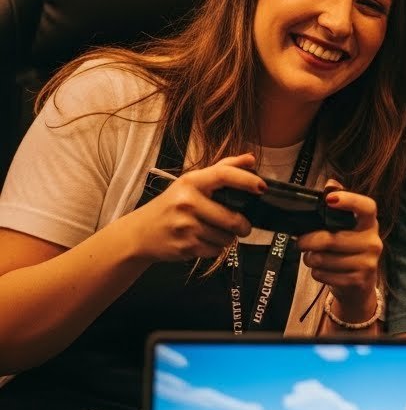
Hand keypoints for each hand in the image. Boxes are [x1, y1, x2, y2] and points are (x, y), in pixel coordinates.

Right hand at [129, 154, 265, 263]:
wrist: (140, 233)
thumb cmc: (170, 206)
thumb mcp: (191, 183)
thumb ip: (222, 169)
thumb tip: (251, 159)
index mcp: (191, 182)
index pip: (223, 175)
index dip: (246, 180)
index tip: (262, 187)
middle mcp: (187, 202)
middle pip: (232, 217)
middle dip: (243, 225)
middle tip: (242, 225)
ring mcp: (185, 226)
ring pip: (226, 237)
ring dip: (227, 238)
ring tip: (212, 231)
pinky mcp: (185, 246)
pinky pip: (215, 250)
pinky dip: (214, 248)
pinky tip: (202, 240)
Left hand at [297, 180, 381, 320]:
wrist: (359, 286)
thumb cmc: (348, 250)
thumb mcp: (345, 227)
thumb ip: (337, 203)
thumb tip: (330, 183)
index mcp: (370, 223)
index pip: (367, 207)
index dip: (349, 201)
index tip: (328, 200)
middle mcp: (373, 241)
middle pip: (332, 238)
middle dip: (309, 241)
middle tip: (299, 241)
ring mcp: (368, 263)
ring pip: (325, 259)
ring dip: (311, 259)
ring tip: (312, 257)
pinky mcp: (358, 281)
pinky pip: (325, 274)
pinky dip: (317, 272)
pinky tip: (322, 270)